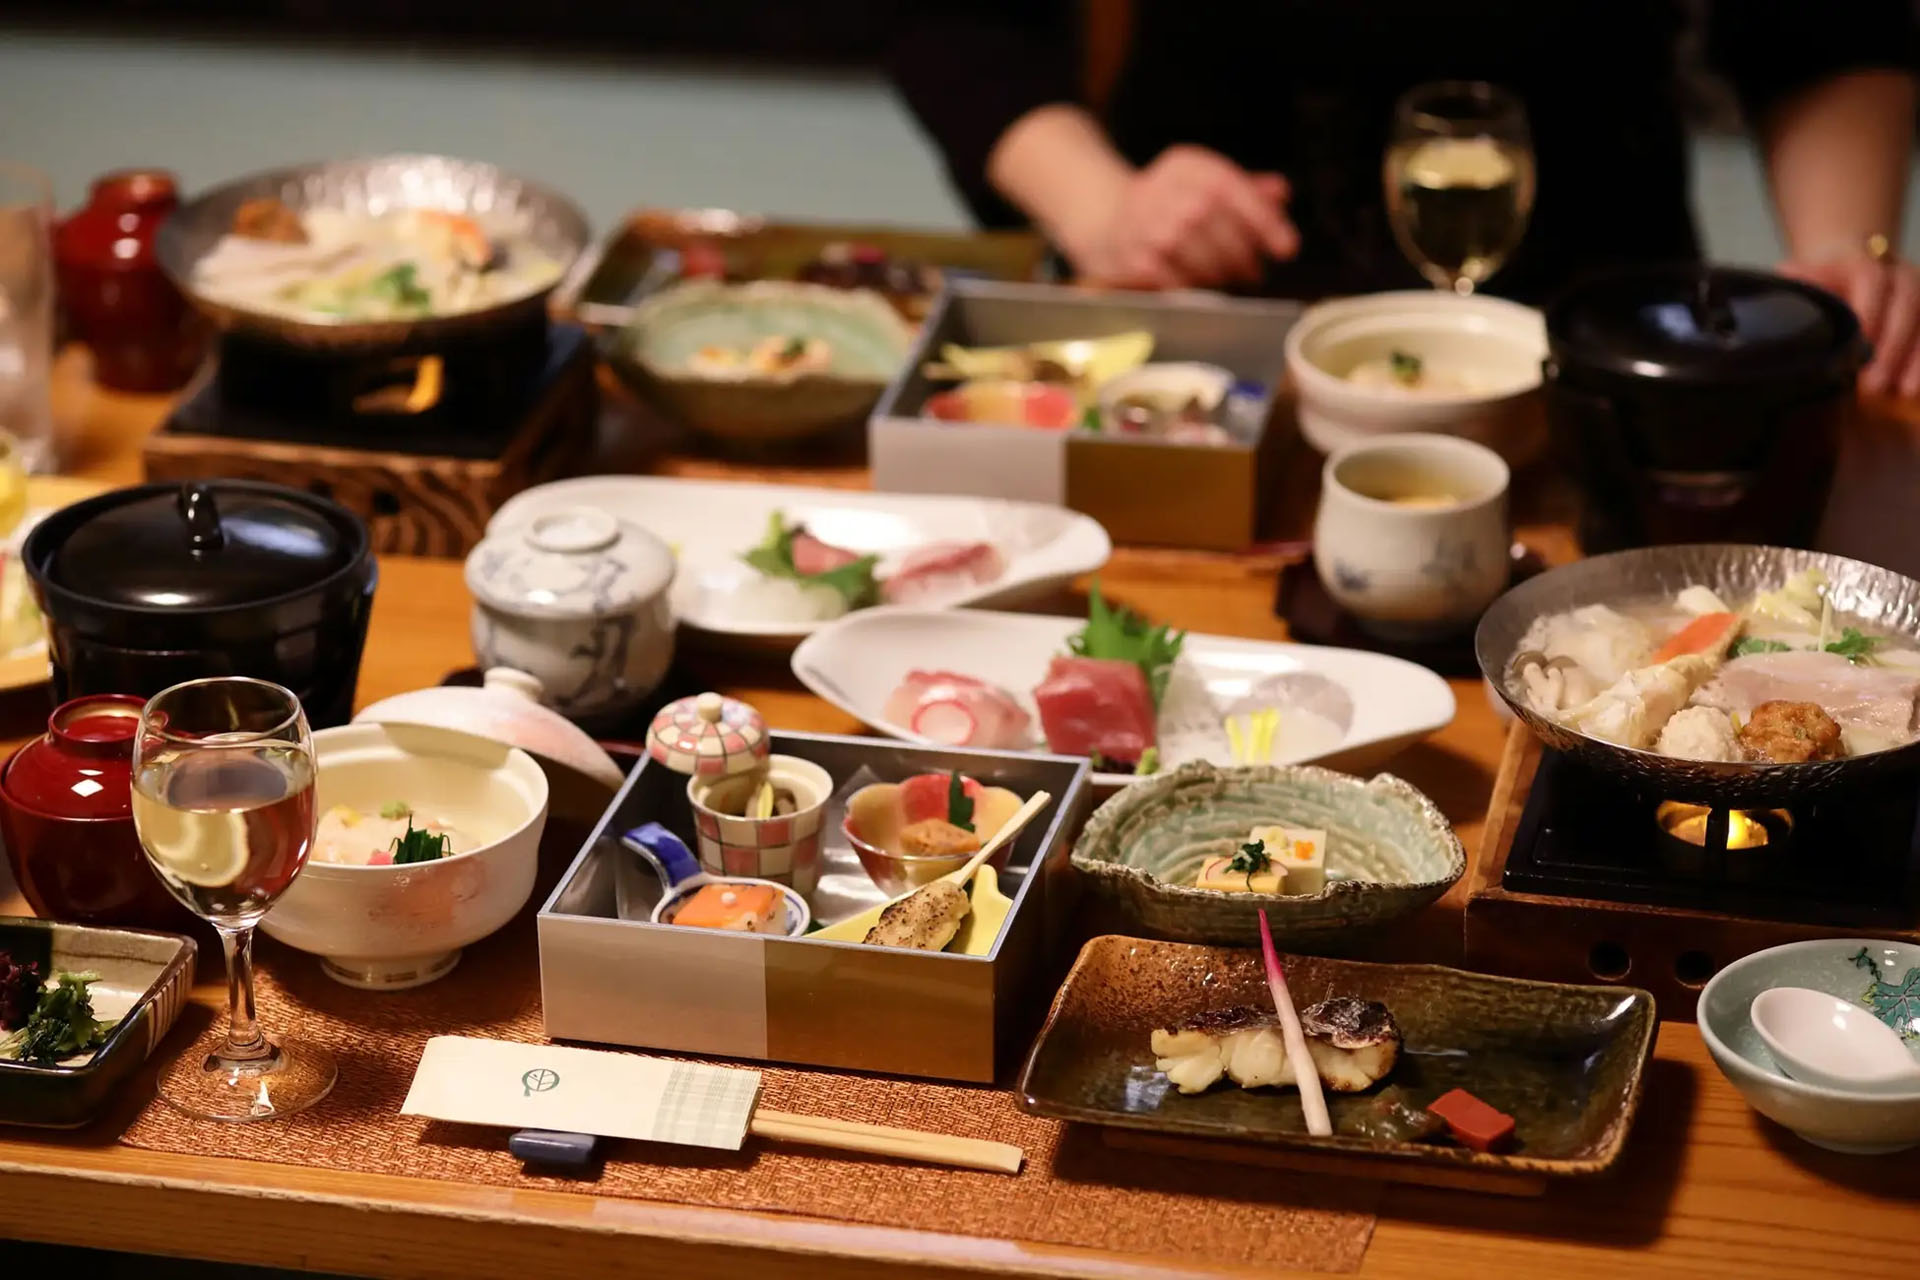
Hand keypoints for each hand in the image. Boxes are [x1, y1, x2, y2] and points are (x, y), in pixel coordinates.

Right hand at [1065, 145, 1299, 289]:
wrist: (1106, 219)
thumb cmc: (1169, 203)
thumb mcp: (1204, 184)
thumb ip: (1245, 190)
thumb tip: (1281, 194)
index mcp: (1186, 166)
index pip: (1232, 188)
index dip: (1264, 221)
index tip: (1288, 248)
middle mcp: (1162, 188)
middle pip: (1215, 223)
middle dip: (1242, 253)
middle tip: (1254, 271)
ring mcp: (1143, 225)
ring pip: (1196, 255)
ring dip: (1220, 273)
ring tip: (1227, 279)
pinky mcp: (1131, 258)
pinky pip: (1173, 280)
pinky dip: (1192, 287)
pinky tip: (1198, 286)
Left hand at [1780, 253, 1919, 397]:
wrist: (1851, 268)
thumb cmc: (1822, 285)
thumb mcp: (1805, 280)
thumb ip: (1796, 286)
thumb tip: (1775, 292)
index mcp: (1865, 264)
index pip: (1871, 283)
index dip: (1868, 312)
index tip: (1859, 343)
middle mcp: (1900, 274)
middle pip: (1906, 305)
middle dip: (1892, 346)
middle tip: (1873, 384)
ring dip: (1916, 358)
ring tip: (1903, 392)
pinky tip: (1914, 389)